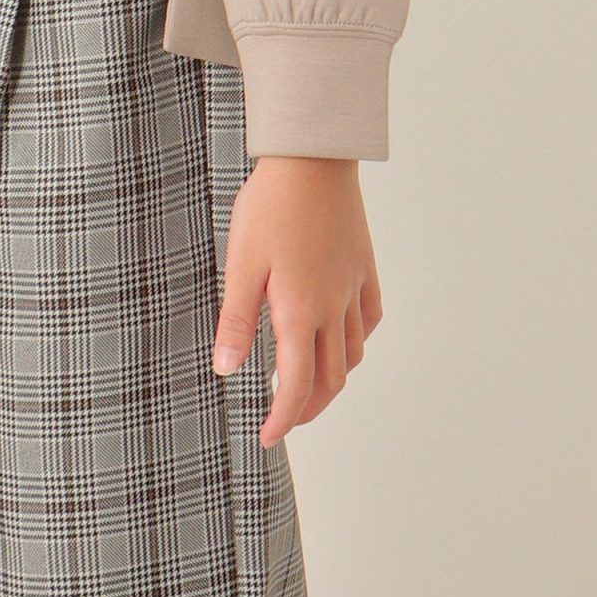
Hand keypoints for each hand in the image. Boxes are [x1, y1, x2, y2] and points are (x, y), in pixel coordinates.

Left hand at [212, 156, 382, 448]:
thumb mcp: (240, 265)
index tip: (268, 438)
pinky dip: (357, 339)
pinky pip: (369, 317)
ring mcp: (353, 287)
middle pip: (331, 378)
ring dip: (333, 378)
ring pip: (354, 352)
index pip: (295, 385)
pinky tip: (342, 337)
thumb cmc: (271, 207)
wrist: (313, 159)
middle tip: (285, 420)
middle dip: (308, 408)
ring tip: (309, 385)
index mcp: (299, 312)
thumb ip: (235, 321)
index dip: (282, 419)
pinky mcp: (363, 267)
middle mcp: (333, 307)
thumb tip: (227, 369)